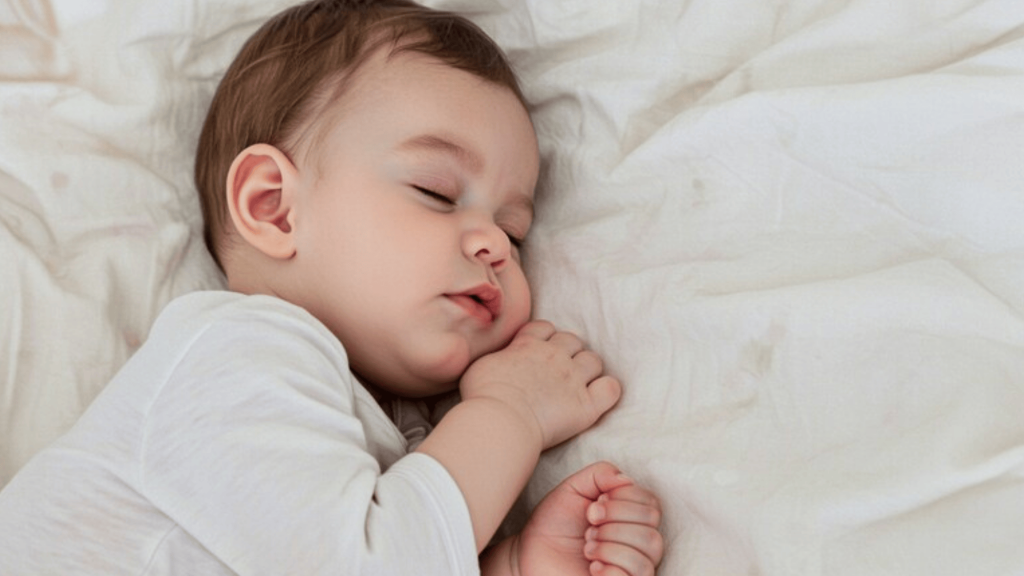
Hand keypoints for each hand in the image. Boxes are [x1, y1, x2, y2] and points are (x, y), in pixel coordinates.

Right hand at [460, 321, 620, 449]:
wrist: (500, 420)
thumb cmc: (483, 395)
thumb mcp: (479, 365)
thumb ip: (496, 358)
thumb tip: (498, 361)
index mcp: (528, 344)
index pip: (545, 328)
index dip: (545, 339)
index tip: (539, 354)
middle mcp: (555, 355)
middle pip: (573, 341)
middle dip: (568, 353)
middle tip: (558, 373)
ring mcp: (573, 378)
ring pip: (594, 361)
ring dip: (588, 370)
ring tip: (578, 386)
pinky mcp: (586, 405)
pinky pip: (611, 389)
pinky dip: (607, 391)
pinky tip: (597, 399)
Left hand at [508, 461, 663, 575]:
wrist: (530, 554)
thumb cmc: (555, 523)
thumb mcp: (573, 488)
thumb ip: (600, 475)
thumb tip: (626, 479)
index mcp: (631, 518)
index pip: (651, 504)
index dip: (623, 500)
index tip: (593, 505)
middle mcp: (637, 544)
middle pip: (652, 528)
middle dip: (615, 522)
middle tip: (589, 526)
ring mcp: (631, 569)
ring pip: (649, 551)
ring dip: (612, 544)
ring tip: (588, 547)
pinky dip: (611, 567)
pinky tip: (593, 567)